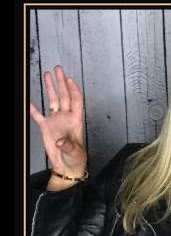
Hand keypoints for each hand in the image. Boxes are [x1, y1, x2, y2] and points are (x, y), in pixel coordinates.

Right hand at [29, 66, 85, 181]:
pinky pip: (38, 114)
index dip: (74, 90)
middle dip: (61, 82)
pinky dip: (33, 108)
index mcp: (76, 120)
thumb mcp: (74, 151)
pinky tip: (29, 100)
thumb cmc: (75, 157)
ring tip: (47, 74)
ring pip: (53, 100)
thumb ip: (68, 145)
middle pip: (64, 95)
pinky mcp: (46, 127)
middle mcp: (66, 117)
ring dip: (51, 88)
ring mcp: (55, 120)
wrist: (66, 165)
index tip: (69, 79)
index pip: (76, 101)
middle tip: (57, 69)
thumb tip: (60, 141)